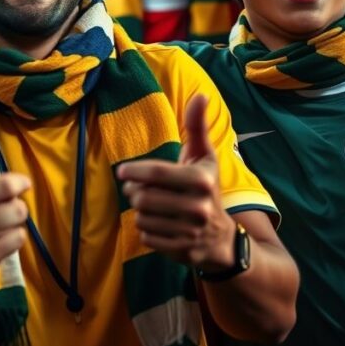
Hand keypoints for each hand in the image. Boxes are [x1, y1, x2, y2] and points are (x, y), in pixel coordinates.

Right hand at [0, 111, 29, 286]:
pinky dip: (13, 237)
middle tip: (4, 204)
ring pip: (20, 224)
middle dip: (15, 203)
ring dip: (14, 219)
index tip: (18, 183)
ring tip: (0, 219)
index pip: (8, 186)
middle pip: (18, 207)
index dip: (20, 182)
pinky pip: (18, 242)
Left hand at [119, 94, 235, 267]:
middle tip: (137, 190)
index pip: (156, 174)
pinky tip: (158, 224)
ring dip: (139, 211)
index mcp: (202, 180)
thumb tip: (201, 95)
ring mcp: (190, 232)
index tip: (122, 172)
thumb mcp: (204, 157)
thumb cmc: (207, 189)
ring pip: (142, 217)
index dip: (134, 171)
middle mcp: (198, 207)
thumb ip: (197, 126)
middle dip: (134, 192)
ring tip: (149, 206)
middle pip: (143, 197)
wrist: (222, 239)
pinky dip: (146, 229)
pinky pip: (146, 236)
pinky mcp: (182, 250)